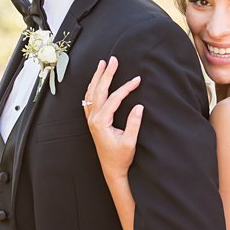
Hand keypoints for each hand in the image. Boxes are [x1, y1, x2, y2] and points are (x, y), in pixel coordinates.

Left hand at [84, 56, 142, 178]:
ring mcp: (90, 119)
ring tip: (102, 64)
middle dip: (106, 74)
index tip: (137, 79)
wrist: (111, 169)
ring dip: (97, 77)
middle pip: (98, 90)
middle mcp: (93, 119)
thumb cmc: (120, 157)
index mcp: (101, 122)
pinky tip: (95, 82)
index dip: (126, 88)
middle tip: (113, 60)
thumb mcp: (130, 142)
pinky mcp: (92, 121)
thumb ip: (134, 123)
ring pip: (91, 93)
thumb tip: (140, 107)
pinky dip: (92, 88)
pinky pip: (89, 100)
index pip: (114, 99)